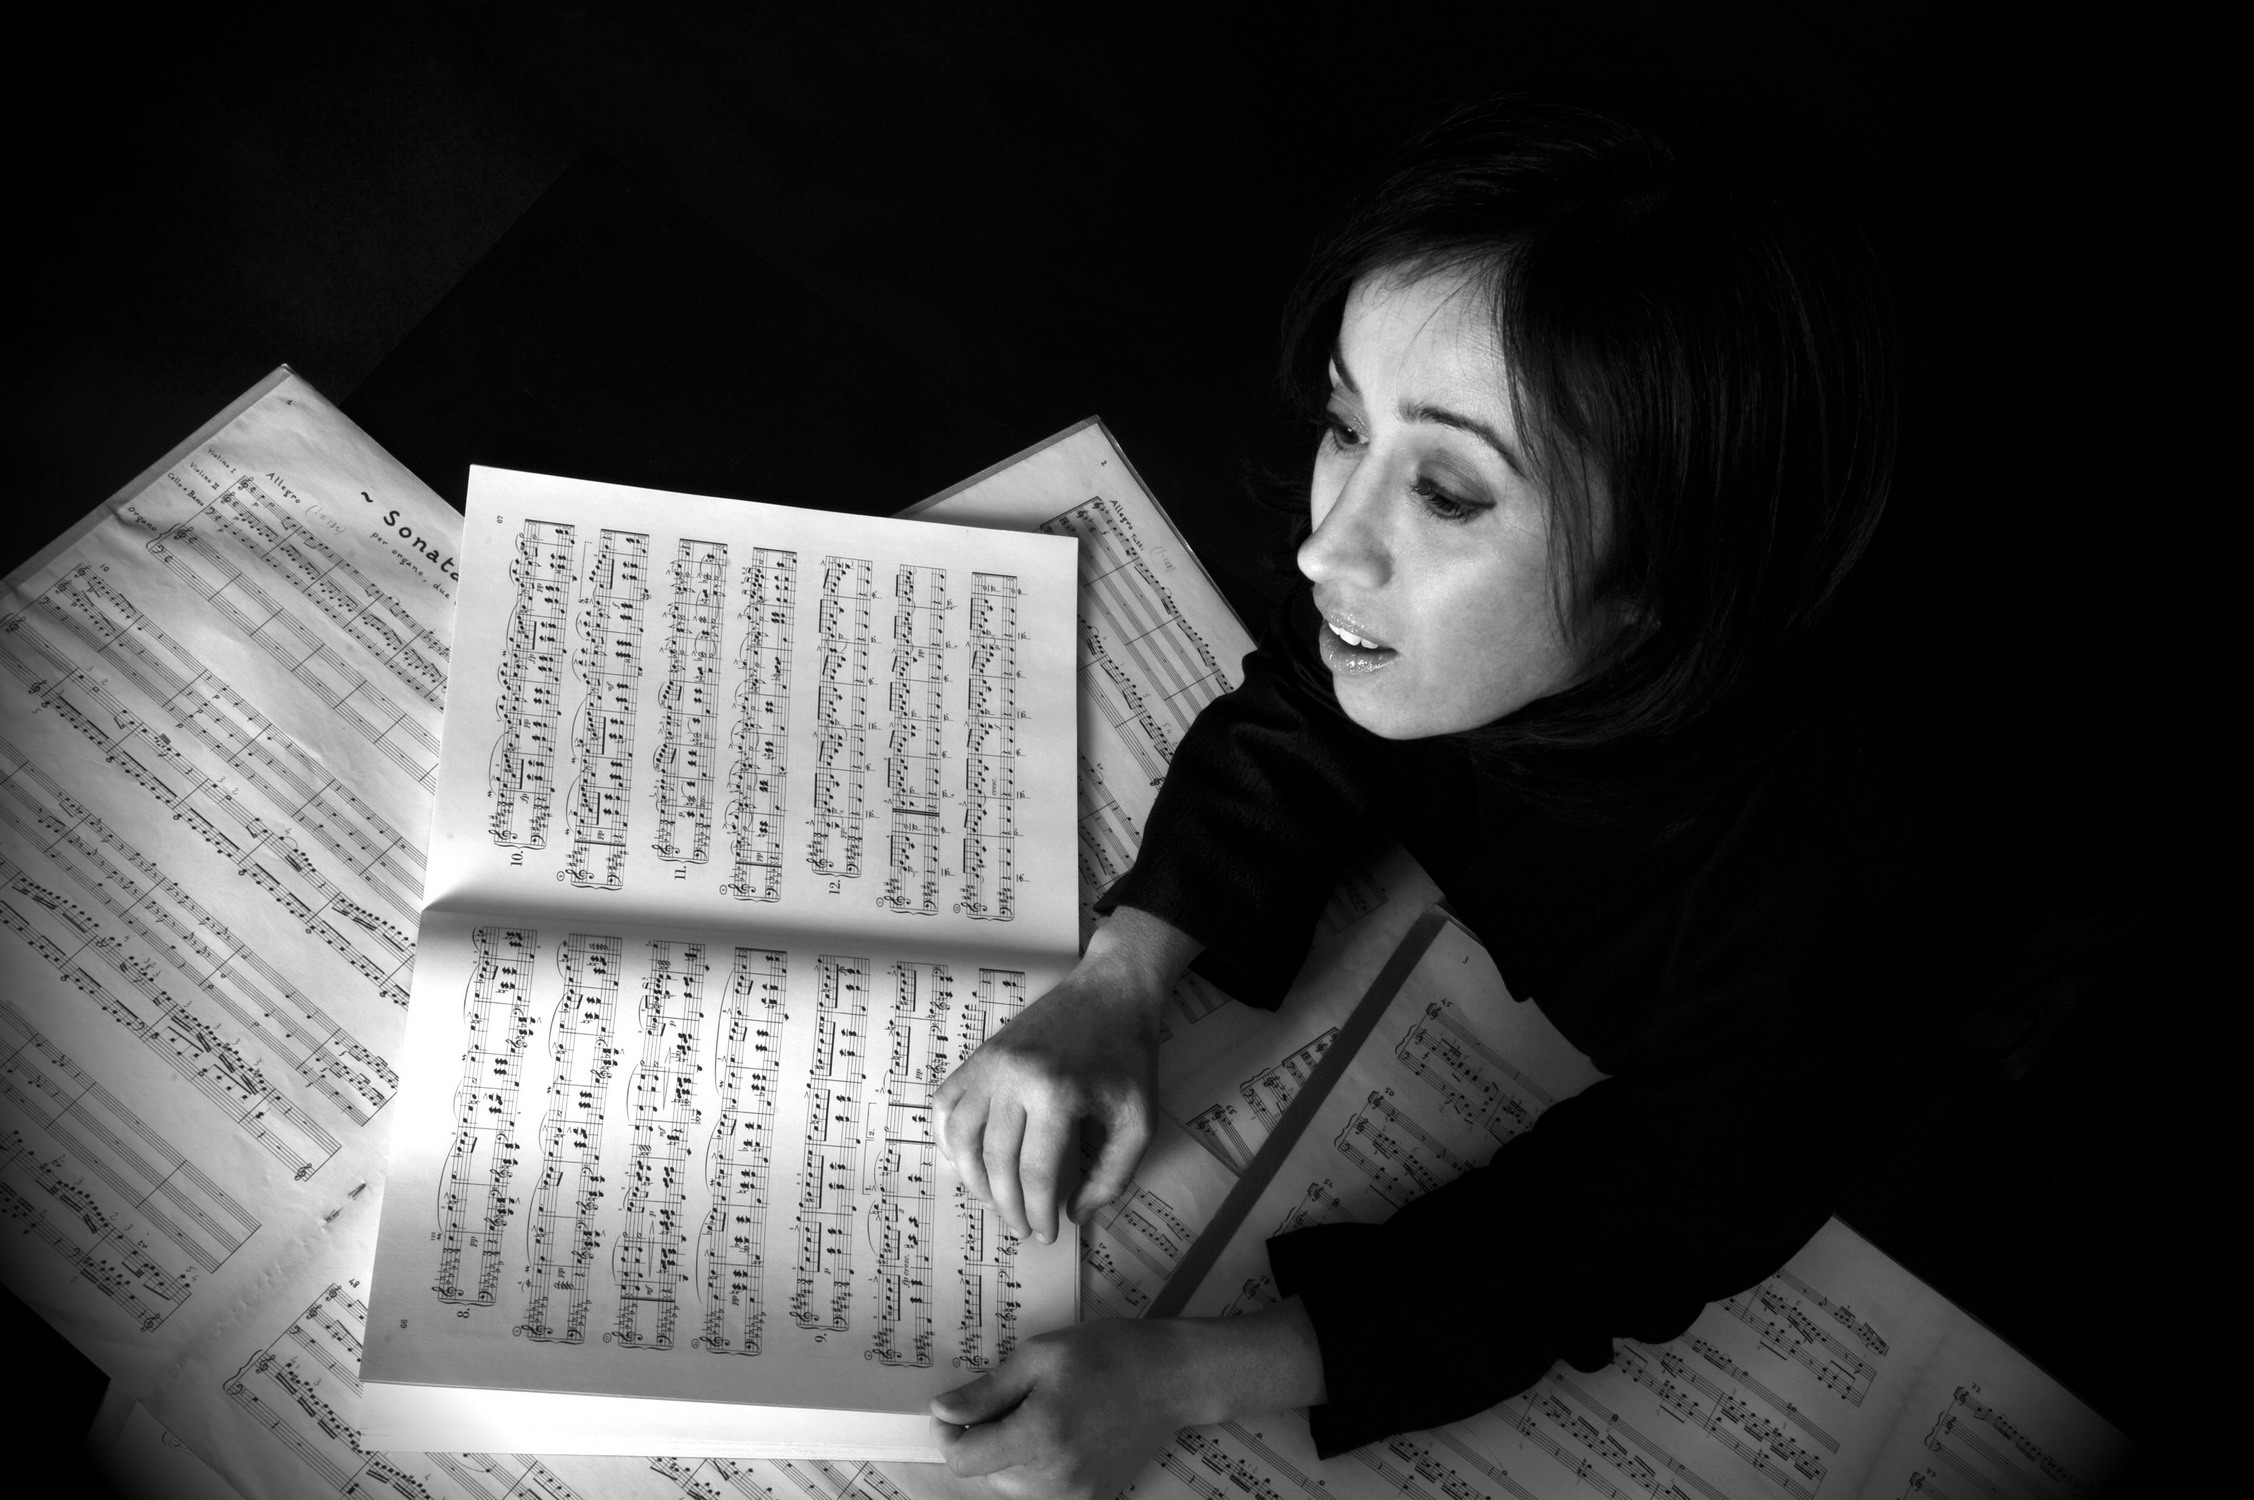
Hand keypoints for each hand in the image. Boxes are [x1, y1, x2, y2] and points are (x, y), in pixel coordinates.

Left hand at [930, 1301, 1327, 1498]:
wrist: (1171, 1377)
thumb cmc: (1108, 1355)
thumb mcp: (1040, 1355)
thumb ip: (987, 1390)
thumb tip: (942, 1411)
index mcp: (1038, 1435)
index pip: (963, 1459)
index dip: (949, 1430)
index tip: (956, 1407)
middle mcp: (1054, 1476)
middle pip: (985, 1474)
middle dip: (984, 1438)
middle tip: (1011, 1396)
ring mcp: (1075, 1493)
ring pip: (1011, 1485)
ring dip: (1010, 1454)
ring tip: (1041, 1411)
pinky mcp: (1092, 1498)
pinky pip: (1042, 1491)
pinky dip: (1038, 1466)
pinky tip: (1061, 1431)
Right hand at [934, 907, 1197, 1242]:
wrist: (1111, 991)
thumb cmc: (1129, 1057)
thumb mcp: (1138, 1121)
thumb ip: (1112, 1175)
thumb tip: (1074, 1212)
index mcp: (1055, 1094)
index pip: (1034, 1173)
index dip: (1038, 1212)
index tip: (1048, 1234)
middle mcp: (1013, 1078)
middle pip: (996, 1161)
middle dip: (1007, 1205)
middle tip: (1023, 1228)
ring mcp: (989, 1063)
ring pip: (960, 1136)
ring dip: (973, 1177)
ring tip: (995, 1199)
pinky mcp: (980, 1054)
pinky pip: (947, 1103)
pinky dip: (950, 1137)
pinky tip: (970, 1159)